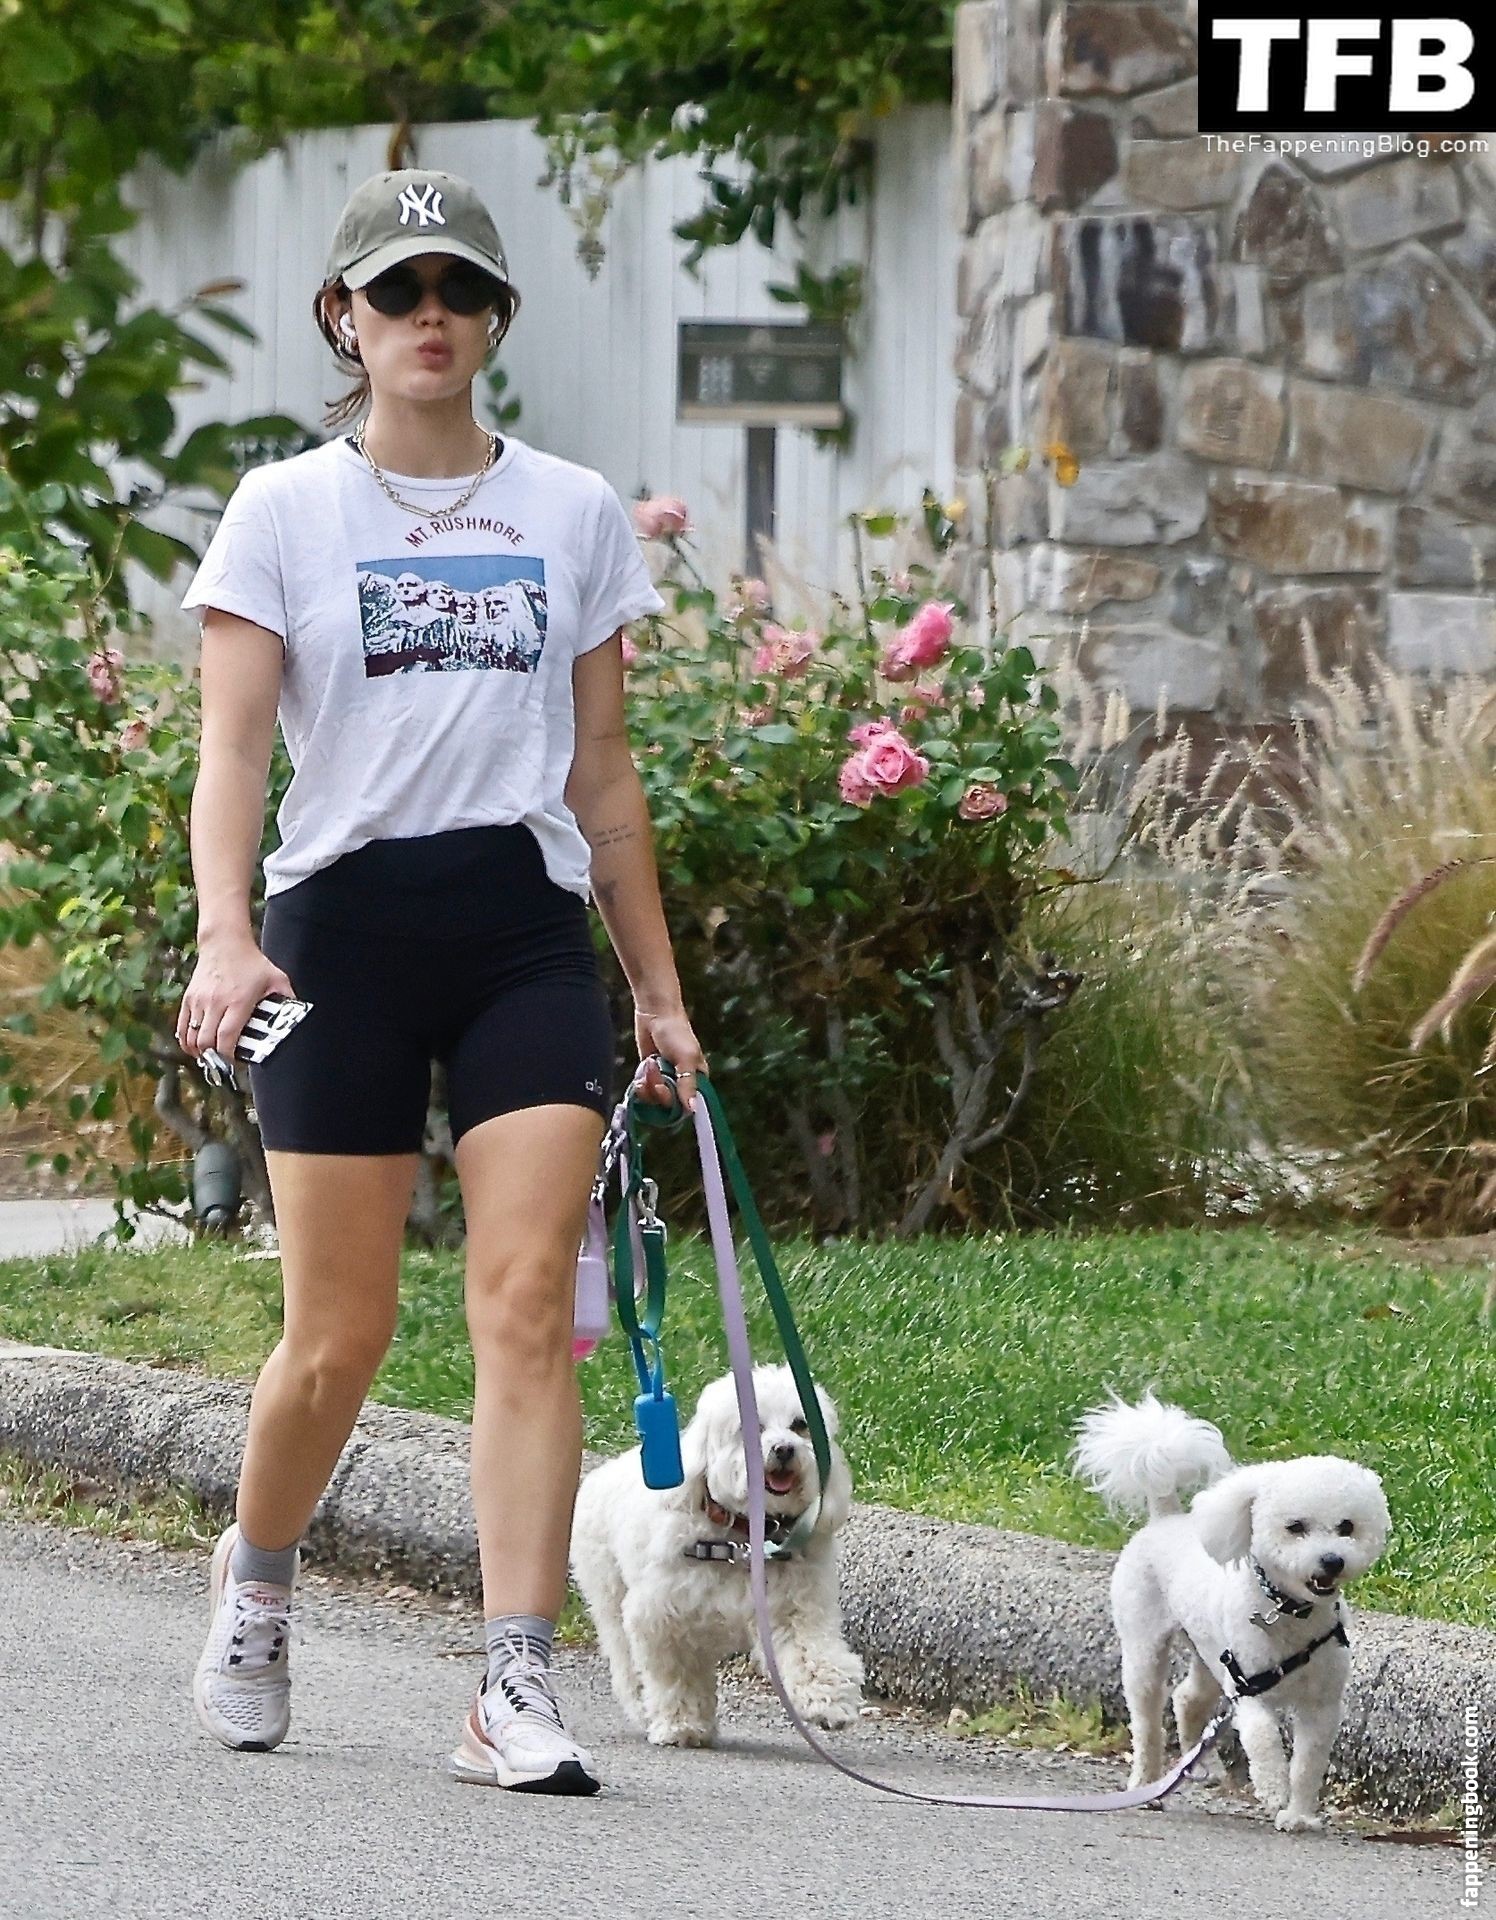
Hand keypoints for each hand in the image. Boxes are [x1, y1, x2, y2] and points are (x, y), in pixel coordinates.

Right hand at [176, 934, 297, 1066]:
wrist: (224, 943)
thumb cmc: (252, 963)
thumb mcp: (276, 978)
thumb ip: (287, 999)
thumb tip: (298, 1017)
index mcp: (238, 1001)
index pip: (227, 1037)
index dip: (229, 1055)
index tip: (236, 1062)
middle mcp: (216, 1002)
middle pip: (207, 1042)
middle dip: (215, 1058)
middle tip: (224, 1063)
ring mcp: (199, 1001)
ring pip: (192, 1038)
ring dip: (201, 1052)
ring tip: (211, 1056)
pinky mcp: (189, 999)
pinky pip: (182, 1028)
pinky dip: (187, 1042)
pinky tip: (196, 1047)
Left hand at [633, 1002, 708, 1113]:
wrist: (655, 1014)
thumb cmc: (677, 1033)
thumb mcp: (686, 1059)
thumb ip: (688, 1085)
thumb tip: (693, 1109)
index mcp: (696, 1080)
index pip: (687, 1107)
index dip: (674, 1105)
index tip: (665, 1092)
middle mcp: (681, 1083)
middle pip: (667, 1105)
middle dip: (658, 1090)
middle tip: (655, 1072)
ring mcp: (664, 1080)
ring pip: (653, 1099)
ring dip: (648, 1084)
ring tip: (649, 1066)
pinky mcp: (649, 1075)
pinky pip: (643, 1090)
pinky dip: (641, 1081)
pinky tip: (644, 1067)